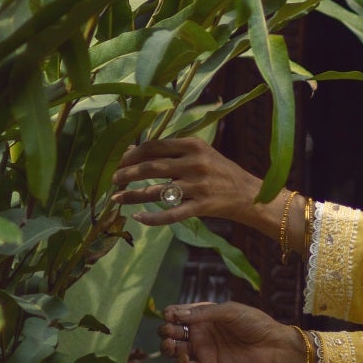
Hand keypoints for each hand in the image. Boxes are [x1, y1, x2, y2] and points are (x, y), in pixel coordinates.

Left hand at [113, 138, 264, 226]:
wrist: (249, 195)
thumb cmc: (220, 171)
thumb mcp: (200, 153)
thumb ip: (171, 152)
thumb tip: (133, 151)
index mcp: (192, 144)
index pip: (154, 146)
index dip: (132, 154)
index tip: (118, 161)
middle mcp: (195, 163)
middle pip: (151, 167)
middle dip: (127, 173)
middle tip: (112, 180)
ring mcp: (198, 186)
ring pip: (157, 192)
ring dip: (133, 195)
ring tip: (117, 198)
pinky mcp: (202, 207)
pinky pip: (171, 214)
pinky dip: (152, 218)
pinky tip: (138, 217)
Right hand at [161, 301, 305, 362]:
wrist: (273, 345)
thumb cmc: (255, 323)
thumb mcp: (229, 311)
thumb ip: (203, 313)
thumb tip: (176, 315)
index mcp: (203, 314)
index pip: (178, 313)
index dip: (170, 314)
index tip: (170, 315)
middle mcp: (200, 331)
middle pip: (172, 331)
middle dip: (166, 331)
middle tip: (169, 332)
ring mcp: (202, 349)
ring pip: (175, 350)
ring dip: (168, 347)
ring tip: (172, 345)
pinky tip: (184, 358)